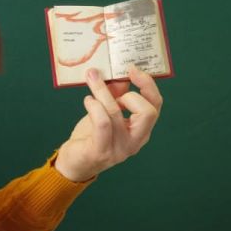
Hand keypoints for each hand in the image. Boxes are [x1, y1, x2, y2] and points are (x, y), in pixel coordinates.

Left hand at [53, 65, 162, 181]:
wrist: (75, 162)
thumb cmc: (93, 135)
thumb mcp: (108, 111)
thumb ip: (116, 93)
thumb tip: (119, 73)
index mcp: (141, 129)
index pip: (156, 105)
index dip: (147, 84)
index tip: (132, 68)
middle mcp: (135, 141)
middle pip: (149, 113)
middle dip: (133, 92)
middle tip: (115, 86)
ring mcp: (119, 148)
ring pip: (116, 113)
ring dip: (102, 92)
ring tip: (92, 80)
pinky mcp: (101, 151)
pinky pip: (102, 124)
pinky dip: (95, 106)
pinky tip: (88, 100)